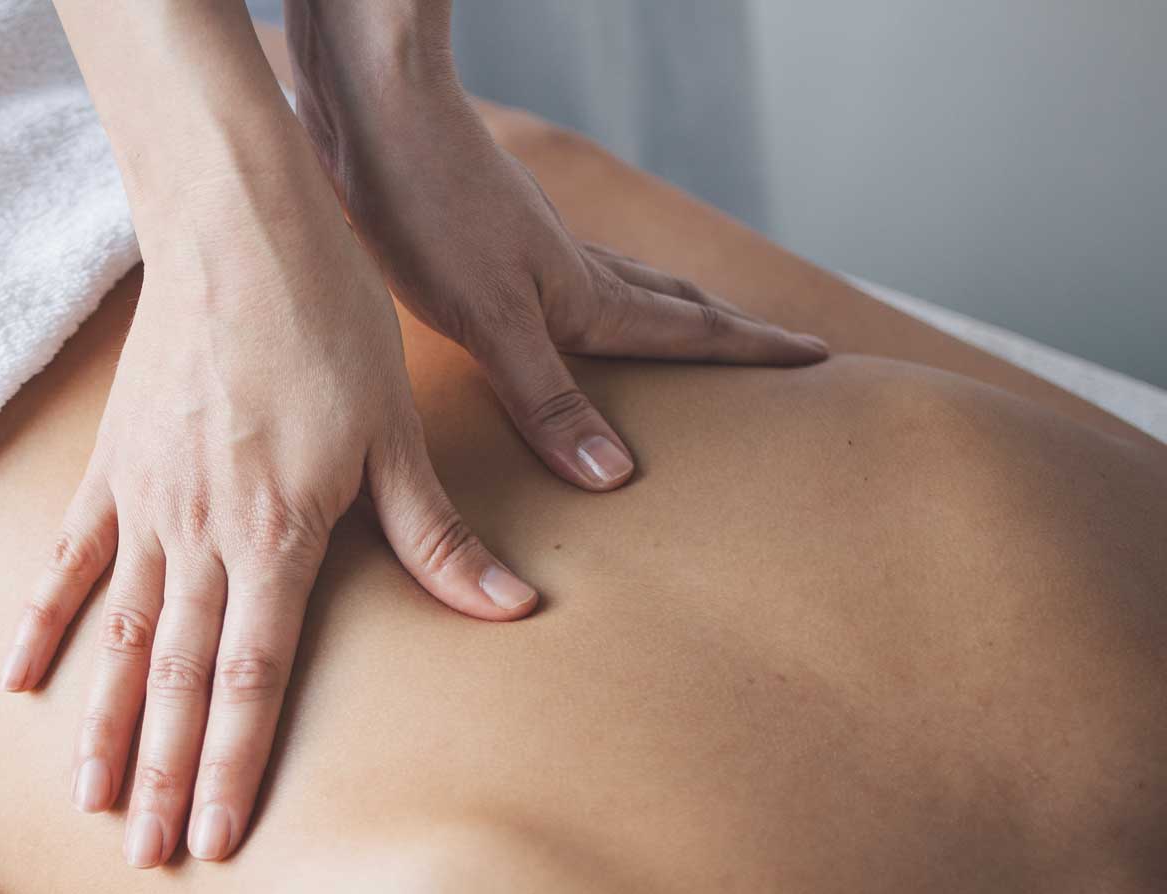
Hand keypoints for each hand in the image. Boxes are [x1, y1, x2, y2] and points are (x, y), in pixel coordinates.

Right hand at [0, 197, 536, 867]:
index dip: (229, 768)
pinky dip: (42, 624)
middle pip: (173, 682)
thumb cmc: (329, 322)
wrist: (238, 227)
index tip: (214, 843)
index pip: (248, 680)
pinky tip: (16, 683)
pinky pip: (68, 562)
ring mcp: (143, 506)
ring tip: (86, 805)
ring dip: (100, 728)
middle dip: (160, 778)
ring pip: (114, 639)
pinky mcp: (110, 469)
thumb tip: (509, 609)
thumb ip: (435, 536)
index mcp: (275, 537)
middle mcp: (198, 538)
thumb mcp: (399, 432)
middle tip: (143, 863)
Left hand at [289, 14, 827, 489]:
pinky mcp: (480, 235)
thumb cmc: (429, 212)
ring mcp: (528, 246)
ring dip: (662, 311)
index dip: (753, 349)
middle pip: (668, 301)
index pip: (691, 330)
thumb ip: (548, 398)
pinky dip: (590, 299)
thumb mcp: (489, 321)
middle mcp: (569, 268)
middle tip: (779, 346)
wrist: (376, 116)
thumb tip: (617, 474)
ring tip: (687, 332)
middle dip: (725, 330)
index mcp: (584, 296)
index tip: (820, 357)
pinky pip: (559, 278)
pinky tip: (555, 304)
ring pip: (620, 285)